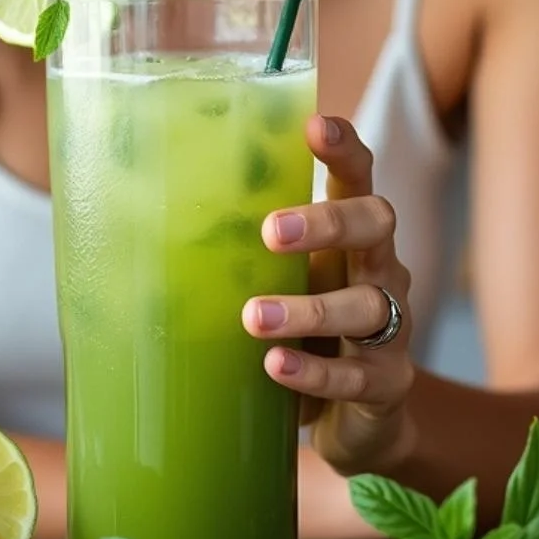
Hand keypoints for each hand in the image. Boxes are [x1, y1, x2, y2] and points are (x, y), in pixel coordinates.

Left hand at [242, 114, 415, 475]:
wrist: (360, 414)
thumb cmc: (310, 328)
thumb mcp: (285, 281)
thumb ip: (244, 252)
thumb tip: (145, 216)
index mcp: (353, 234)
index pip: (358, 175)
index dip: (343, 148)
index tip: (314, 125)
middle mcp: (382, 268)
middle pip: (376, 224)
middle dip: (327, 222)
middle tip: (270, 231)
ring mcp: (393, 326)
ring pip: (365, 305)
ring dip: (309, 309)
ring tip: (253, 317)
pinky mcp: (387, 383)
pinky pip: (355, 376)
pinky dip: (314, 372)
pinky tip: (275, 368)